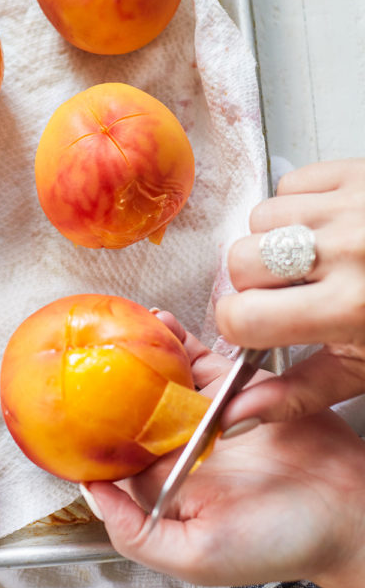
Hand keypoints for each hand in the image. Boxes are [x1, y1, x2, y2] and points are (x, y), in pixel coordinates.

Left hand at [83, 313, 364, 587]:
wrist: (350, 514)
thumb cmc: (279, 545)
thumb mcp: (196, 556)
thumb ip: (136, 533)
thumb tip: (88, 493)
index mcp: (164, 483)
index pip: (114, 447)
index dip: (92, 420)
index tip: (73, 392)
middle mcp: (182, 447)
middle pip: (135, 403)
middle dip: (114, 375)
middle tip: (96, 344)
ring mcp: (210, 416)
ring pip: (167, 376)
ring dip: (148, 351)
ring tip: (127, 326)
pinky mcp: (242, 391)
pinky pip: (207, 361)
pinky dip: (186, 342)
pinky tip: (167, 327)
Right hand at [216, 158, 364, 427]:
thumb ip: (298, 393)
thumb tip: (234, 414)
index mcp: (351, 309)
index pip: (241, 317)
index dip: (239, 326)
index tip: (256, 328)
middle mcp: (349, 250)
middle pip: (239, 261)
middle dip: (254, 282)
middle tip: (289, 295)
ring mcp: (353, 205)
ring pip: (259, 218)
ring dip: (274, 241)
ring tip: (313, 260)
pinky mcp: (358, 173)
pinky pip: (291, 183)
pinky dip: (300, 207)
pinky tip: (327, 230)